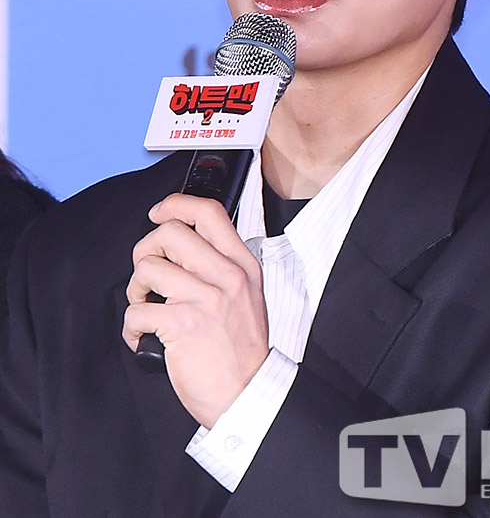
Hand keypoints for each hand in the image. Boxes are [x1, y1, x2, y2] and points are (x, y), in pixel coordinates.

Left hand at [123, 193, 268, 427]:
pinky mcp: (182, 325)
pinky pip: (137, 310)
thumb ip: (221, 266)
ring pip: (147, 268)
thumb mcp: (247, 295)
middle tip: (148, 274)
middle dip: (146, 250)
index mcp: (242, 265)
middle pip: (169, 232)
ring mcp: (204, 299)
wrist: (249, 394)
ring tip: (146, 306)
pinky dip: (132, 327)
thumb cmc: (242, 350)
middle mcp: (226, 276)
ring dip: (136, 290)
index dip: (176, 204)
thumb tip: (180, 245)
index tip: (159, 213)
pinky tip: (144, 337)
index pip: (210, 212)